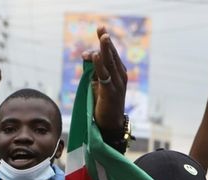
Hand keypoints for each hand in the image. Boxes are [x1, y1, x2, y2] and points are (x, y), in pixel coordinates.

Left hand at [82, 26, 127, 146]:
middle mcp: (120, 76)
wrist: (110, 124)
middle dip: (106, 42)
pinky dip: (100, 65)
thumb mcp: (98, 84)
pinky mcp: (110, 93)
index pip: (112, 54)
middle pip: (112, 55)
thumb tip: (86, 55)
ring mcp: (117, 84)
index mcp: (118, 73)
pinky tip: (96, 56)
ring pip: (110, 64)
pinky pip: (104, 76)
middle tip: (102, 28)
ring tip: (102, 37)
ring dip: (105, 50)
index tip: (100, 29)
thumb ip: (93, 70)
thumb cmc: (103, 104)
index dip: (105, 42)